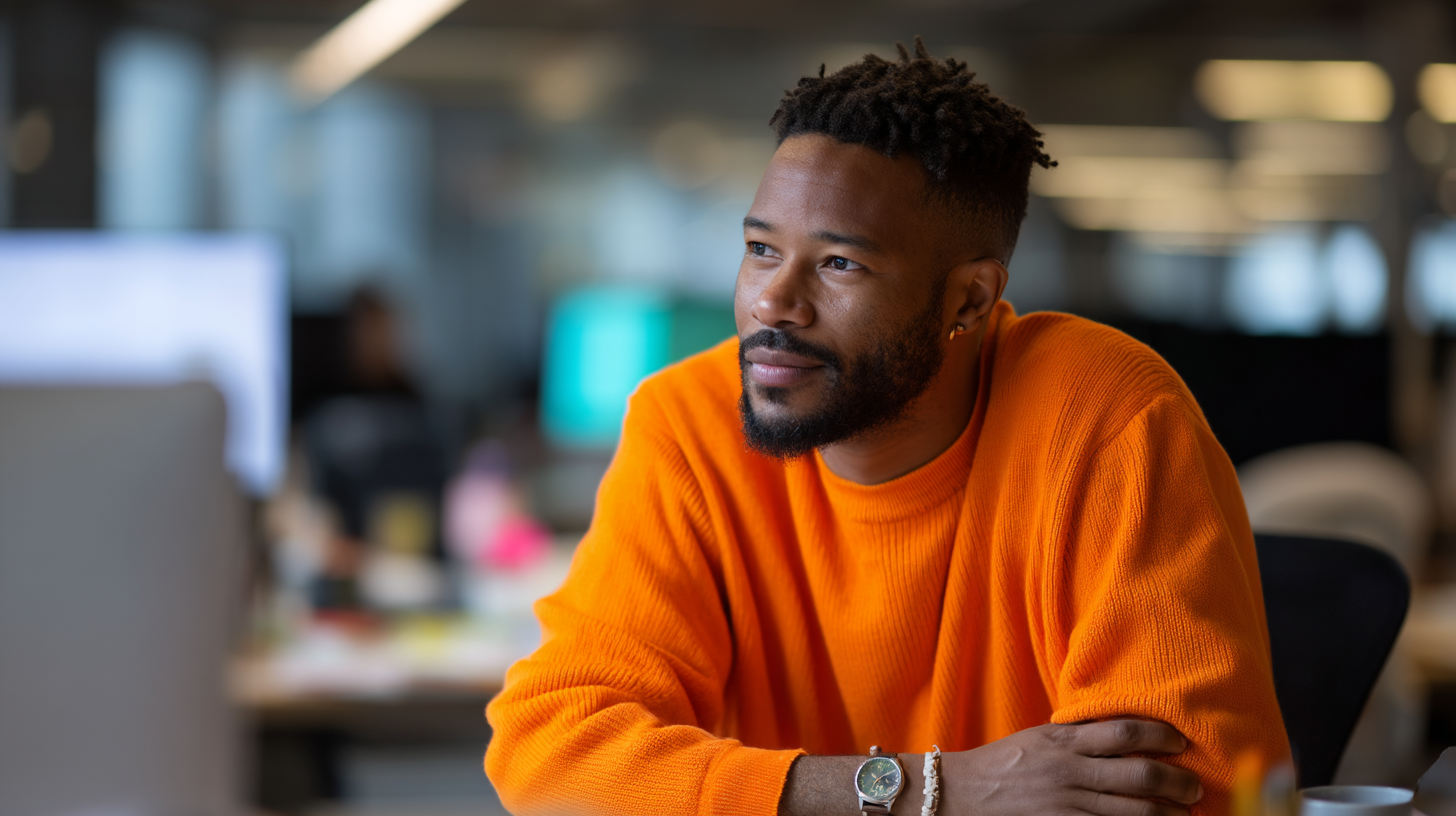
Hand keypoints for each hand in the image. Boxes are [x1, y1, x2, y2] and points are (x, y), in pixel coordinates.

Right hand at [927, 720, 1201, 815]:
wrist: (960, 796)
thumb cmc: (1002, 764)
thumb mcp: (1040, 738)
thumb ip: (1079, 735)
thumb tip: (1126, 730)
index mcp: (1063, 740)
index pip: (1126, 732)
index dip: (1163, 736)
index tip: (1180, 742)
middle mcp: (1069, 772)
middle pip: (1142, 775)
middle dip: (1178, 782)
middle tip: (1194, 786)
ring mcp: (1068, 806)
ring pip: (1137, 811)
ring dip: (1170, 813)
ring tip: (1185, 811)